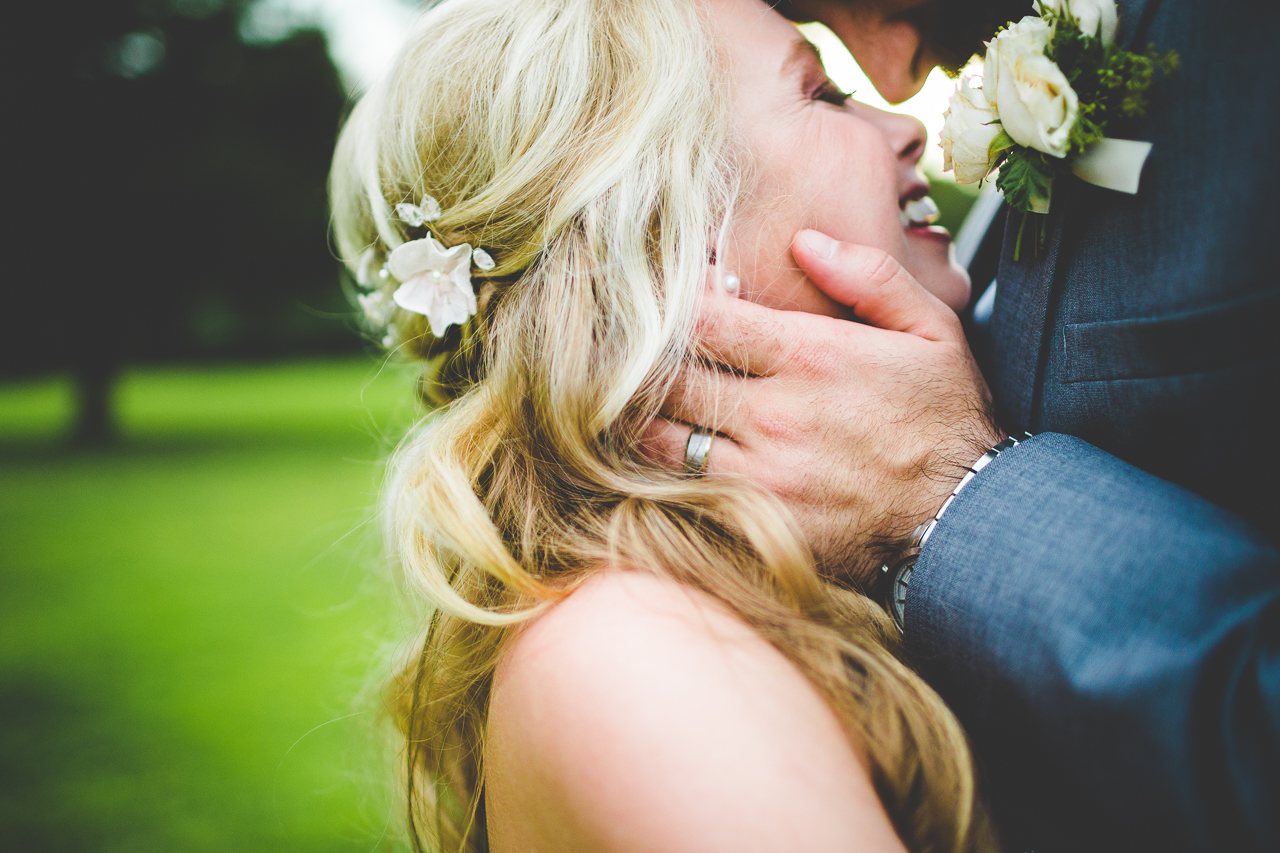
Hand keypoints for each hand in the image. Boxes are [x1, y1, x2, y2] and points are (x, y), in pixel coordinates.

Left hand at [646, 230, 1003, 583]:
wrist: (968, 524)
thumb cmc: (946, 421)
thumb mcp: (934, 330)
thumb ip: (869, 277)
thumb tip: (803, 240)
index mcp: (811, 356)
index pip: (700, 318)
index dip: (667, 303)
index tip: (658, 298)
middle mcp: (775, 415)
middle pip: (665, 376)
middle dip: (637, 357)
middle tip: (623, 345)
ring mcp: (760, 475)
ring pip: (657, 437)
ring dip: (638, 414)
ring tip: (631, 396)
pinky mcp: (754, 524)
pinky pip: (678, 492)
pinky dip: (657, 471)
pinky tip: (657, 451)